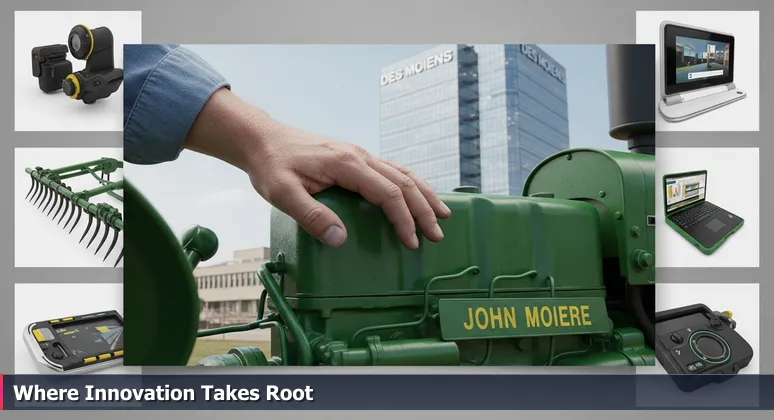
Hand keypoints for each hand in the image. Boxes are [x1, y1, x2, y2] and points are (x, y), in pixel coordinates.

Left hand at [184, 88, 450, 248]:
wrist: (262, 138)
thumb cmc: (271, 166)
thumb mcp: (283, 194)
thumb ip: (311, 216)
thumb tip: (340, 239)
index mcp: (346, 165)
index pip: (388, 193)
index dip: (403, 219)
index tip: (411, 242)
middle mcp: (359, 156)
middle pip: (403, 182)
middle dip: (424, 210)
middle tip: (438, 235)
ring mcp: (359, 154)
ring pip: (402, 172)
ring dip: (424, 194)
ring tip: (442, 214)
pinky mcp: (355, 157)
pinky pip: (392, 169)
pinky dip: (411, 182)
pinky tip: (417, 193)